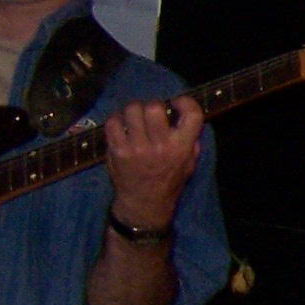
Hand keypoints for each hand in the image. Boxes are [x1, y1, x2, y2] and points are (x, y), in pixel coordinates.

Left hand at [102, 94, 203, 232]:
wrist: (145, 202)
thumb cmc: (169, 181)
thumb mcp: (190, 162)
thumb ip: (190, 140)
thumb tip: (183, 116)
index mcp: (182, 147)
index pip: (192, 114)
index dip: (185, 102)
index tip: (177, 104)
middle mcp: (160, 145)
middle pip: (154, 107)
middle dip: (153, 105)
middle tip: (152, 114)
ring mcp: (136, 147)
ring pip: (131, 110)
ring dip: (134, 110)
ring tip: (135, 118)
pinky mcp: (117, 150)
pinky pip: (113, 122)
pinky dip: (116, 120)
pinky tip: (122, 126)